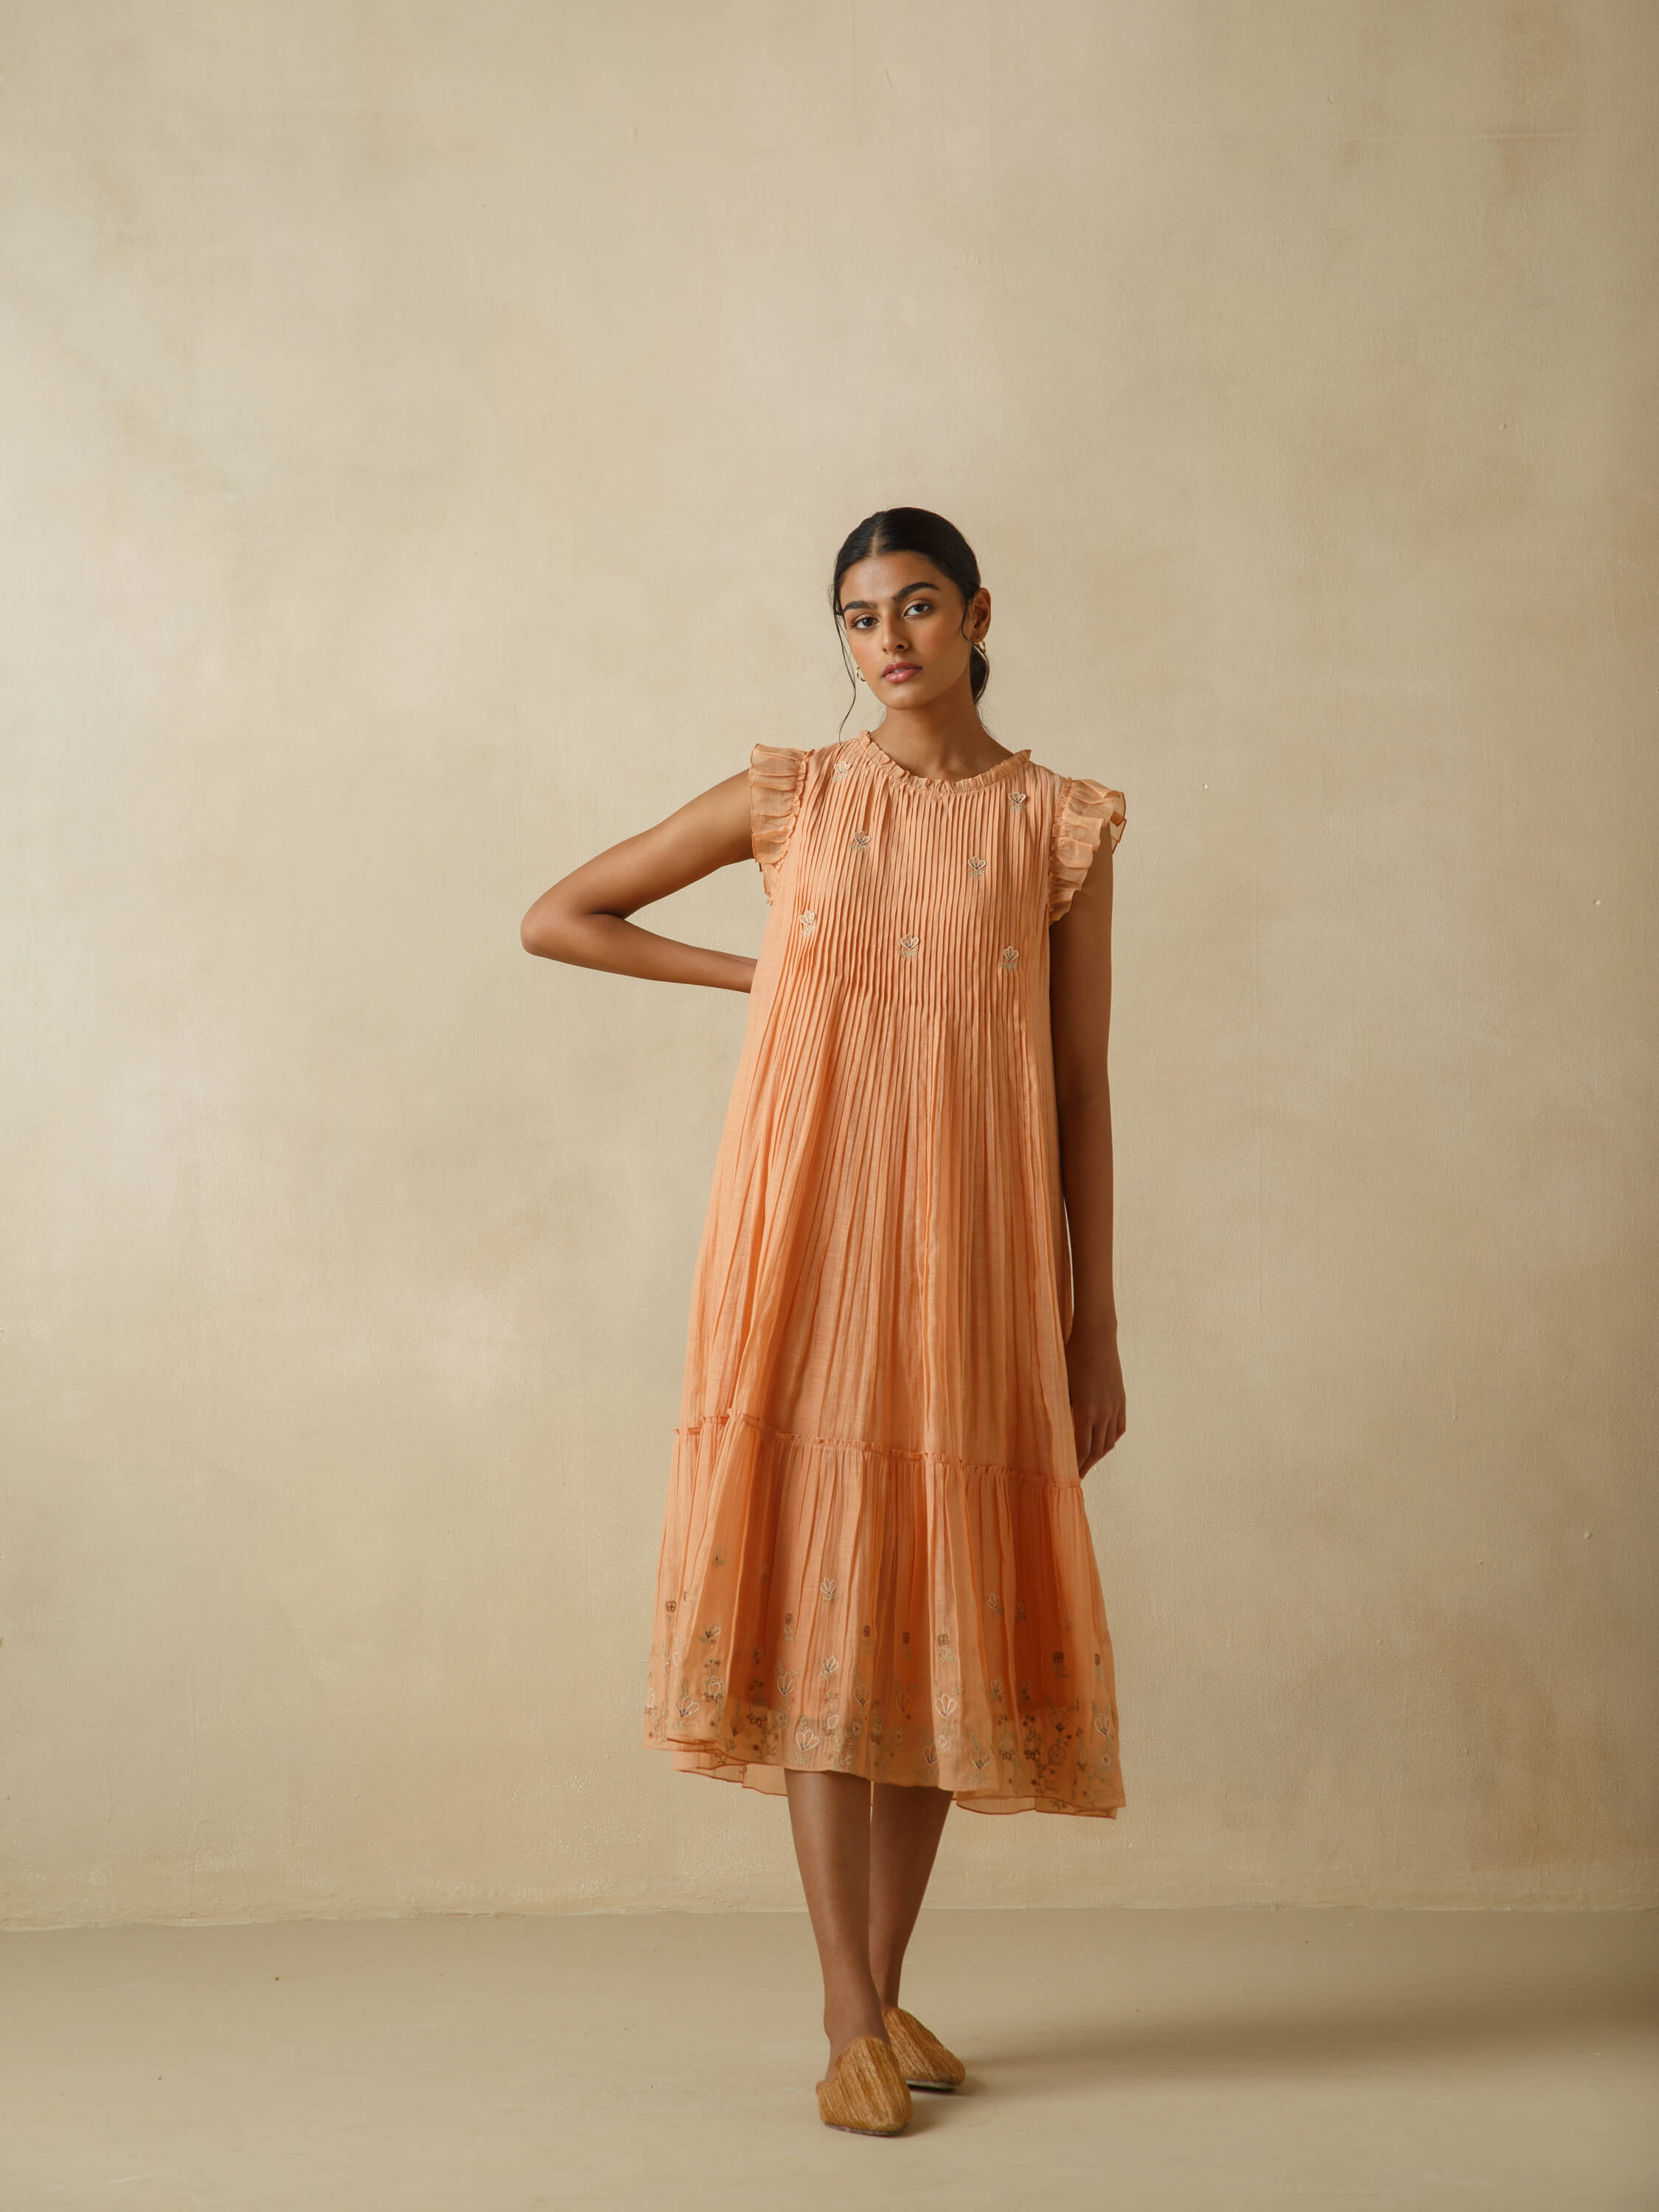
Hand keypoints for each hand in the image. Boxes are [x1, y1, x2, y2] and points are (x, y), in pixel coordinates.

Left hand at [1066, 1327, 1125, 1476]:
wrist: (1096, 1336)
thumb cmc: (1071, 1356)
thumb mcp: (1059, 1384)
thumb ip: (1059, 1409)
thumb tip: (1054, 1431)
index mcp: (1085, 1411)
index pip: (1081, 1449)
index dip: (1074, 1465)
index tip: (1066, 1476)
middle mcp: (1103, 1413)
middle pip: (1096, 1450)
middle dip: (1085, 1466)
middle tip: (1076, 1477)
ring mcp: (1114, 1406)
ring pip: (1109, 1441)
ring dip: (1098, 1454)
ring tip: (1088, 1462)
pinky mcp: (1120, 1399)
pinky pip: (1119, 1427)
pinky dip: (1111, 1439)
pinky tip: (1104, 1443)